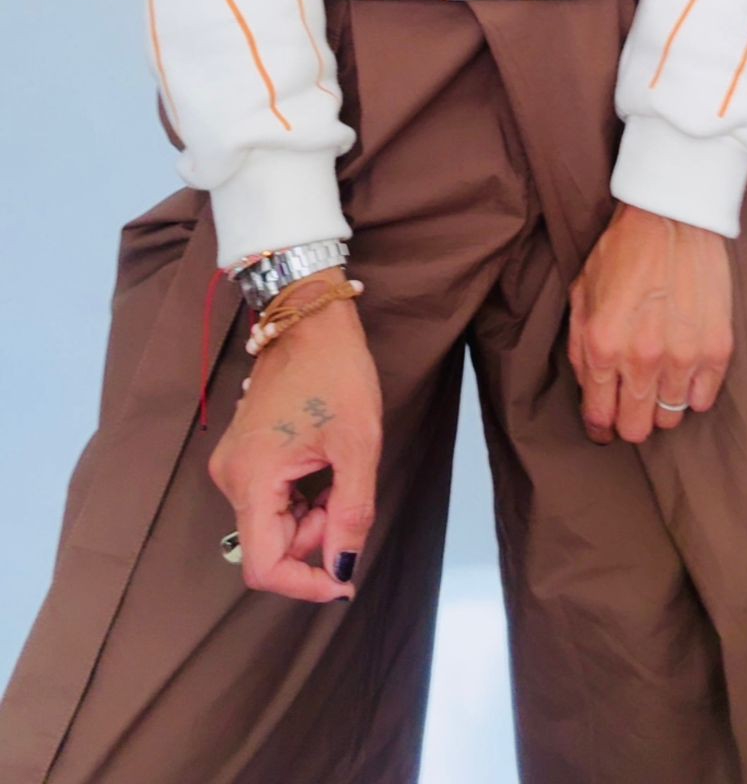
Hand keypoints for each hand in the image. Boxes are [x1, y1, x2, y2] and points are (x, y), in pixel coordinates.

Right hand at [207, 266, 382, 601]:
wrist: (310, 320)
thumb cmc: (336, 372)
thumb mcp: (358, 445)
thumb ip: (350, 514)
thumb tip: (342, 570)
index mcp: (252, 478)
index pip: (263, 567)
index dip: (305, 585)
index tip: (345, 579)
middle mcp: (230, 477)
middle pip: (272, 546)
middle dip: (317, 537)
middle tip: (350, 492)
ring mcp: (232, 465)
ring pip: (274, 525)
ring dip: (313, 516)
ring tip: (339, 469)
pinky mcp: (242, 456)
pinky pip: (271, 501)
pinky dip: (303, 500)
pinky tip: (323, 465)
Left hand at [567, 201, 732, 443]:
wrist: (672, 216)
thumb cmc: (622, 251)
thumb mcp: (581, 293)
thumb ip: (580, 346)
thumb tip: (589, 388)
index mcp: (602, 344)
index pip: (599, 416)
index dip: (600, 426)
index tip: (604, 424)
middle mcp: (641, 358)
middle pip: (637, 428)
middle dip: (630, 421)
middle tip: (631, 402)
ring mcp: (683, 356)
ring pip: (671, 417)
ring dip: (662, 404)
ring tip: (659, 378)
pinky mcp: (716, 349)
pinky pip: (704, 400)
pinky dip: (693, 391)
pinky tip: (684, 368)